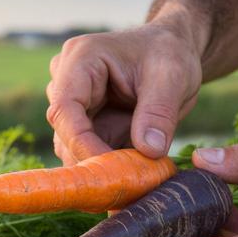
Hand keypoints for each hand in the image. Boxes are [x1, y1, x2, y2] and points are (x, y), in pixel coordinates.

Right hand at [46, 22, 203, 165]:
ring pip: (73, 148)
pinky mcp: (84, 124)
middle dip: (94, 161)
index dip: (81, 144)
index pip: (65, 109)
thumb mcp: (172, 76)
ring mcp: (73, 104)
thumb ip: (158, 112)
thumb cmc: (169, 53)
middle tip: (129, 185)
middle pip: (65, 133)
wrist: (171, 51)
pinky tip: (134, 174)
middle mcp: (67, 81)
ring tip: (137, 179)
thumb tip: (149, 151)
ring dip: (103, 168)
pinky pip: (88, 153)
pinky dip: (110, 168)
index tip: (109, 171)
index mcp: (81, 58)